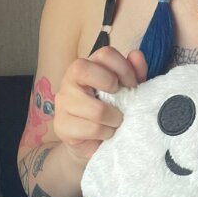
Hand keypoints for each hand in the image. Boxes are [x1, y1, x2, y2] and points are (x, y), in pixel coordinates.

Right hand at [53, 46, 147, 163]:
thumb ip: (134, 72)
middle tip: (120, 101)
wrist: (95, 142)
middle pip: (83, 68)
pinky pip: (92, 128)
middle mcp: (70, 80)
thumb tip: (136, 55)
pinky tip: (106, 133)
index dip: (123, 68)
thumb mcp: (128, 90)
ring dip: (114, 119)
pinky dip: (106, 133)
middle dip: (110, 84)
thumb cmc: (112, 110)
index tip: (133, 85)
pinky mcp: (61, 125)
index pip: (104, 54)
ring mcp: (62, 102)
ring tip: (115, 122)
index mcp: (88, 66)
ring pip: (96, 108)